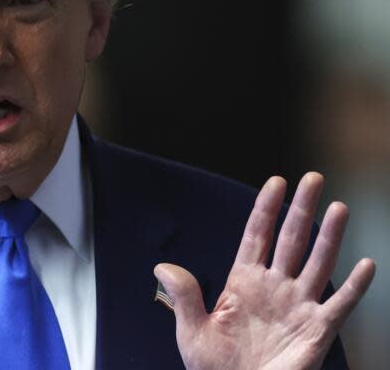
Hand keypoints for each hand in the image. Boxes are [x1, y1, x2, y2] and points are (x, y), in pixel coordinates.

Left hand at [155, 172, 375, 369]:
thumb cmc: (214, 367)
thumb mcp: (192, 331)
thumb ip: (185, 297)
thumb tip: (162, 266)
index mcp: (243, 282)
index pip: (257, 235)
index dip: (266, 208)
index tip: (276, 181)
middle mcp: (274, 287)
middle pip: (291, 240)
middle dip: (301, 210)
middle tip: (313, 178)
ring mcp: (297, 306)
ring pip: (318, 264)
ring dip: (329, 237)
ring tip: (338, 207)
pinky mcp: (316, 331)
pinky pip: (339, 305)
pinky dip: (355, 287)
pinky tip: (366, 264)